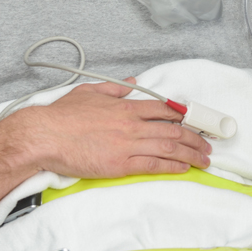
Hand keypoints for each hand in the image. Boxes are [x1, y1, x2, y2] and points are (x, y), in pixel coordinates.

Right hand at [14, 79, 211, 177]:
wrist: (43, 136)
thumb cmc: (62, 116)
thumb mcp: (90, 91)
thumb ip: (115, 87)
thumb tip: (132, 82)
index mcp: (126, 107)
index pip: (164, 109)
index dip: (184, 116)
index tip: (195, 122)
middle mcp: (132, 125)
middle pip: (174, 130)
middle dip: (195, 138)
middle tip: (208, 145)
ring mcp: (128, 145)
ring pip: (169, 148)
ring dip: (191, 154)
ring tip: (204, 160)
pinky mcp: (120, 165)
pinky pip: (154, 165)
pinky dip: (172, 166)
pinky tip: (184, 168)